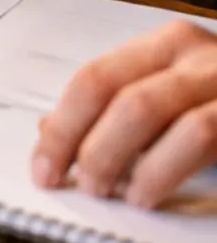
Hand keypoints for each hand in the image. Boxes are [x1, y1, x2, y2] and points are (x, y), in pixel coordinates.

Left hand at [33, 17, 216, 208]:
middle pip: (127, 99)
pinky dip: (174, 172)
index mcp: (168, 45)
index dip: (63, 128)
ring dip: (137, 167)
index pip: (95, 79)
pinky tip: (158, 194)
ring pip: (172, 120)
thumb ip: (118, 105)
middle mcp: (201, 56)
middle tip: (85, 187)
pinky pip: (211, 137)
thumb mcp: (171, 90)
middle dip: (94, 150)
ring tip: (124, 197)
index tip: (43, 170)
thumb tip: (49, 133)